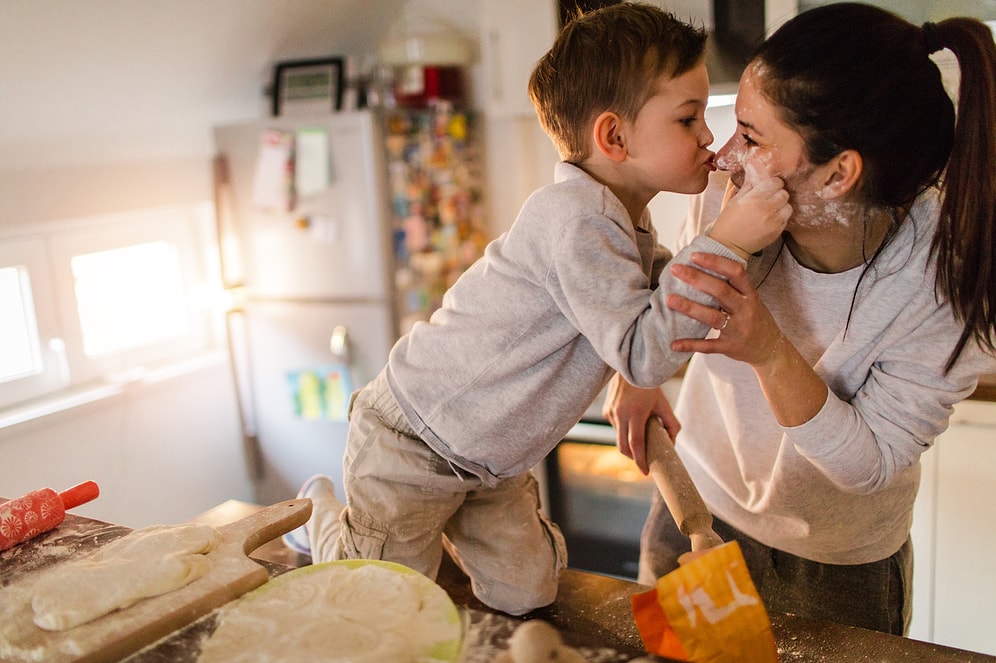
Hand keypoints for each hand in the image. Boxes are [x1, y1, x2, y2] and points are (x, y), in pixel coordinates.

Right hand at [603, 373, 679, 474]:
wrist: (631, 368)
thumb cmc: (651, 387)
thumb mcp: (664, 405)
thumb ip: (672, 425)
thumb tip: (672, 445)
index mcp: (635, 413)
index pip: (635, 444)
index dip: (640, 461)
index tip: (645, 472)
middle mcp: (620, 414)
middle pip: (623, 447)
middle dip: (633, 457)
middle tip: (643, 461)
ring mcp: (611, 413)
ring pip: (619, 437)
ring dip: (629, 442)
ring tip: (640, 435)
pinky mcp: (606, 411)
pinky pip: (615, 427)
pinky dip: (624, 430)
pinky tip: (632, 420)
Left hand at [665, 252, 785, 366]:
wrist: (772, 349)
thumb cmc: (755, 319)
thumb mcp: (750, 299)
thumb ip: (732, 286)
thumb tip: (702, 266)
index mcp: (750, 295)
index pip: (736, 273)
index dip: (716, 262)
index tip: (694, 255)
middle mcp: (745, 310)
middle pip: (721, 291)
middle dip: (697, 278)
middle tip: (675, 269)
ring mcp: (738, 330)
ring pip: (712, 317)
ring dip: (690, 308)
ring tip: (670, 299)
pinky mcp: (730, 348)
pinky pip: (708, 346)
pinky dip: (690, 345)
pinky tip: (674, 343)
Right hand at [708, 175, 790, 257]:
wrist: (728, 246)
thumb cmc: (727, 223)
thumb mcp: (734, 201)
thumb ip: (747, 187)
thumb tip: (754, 175)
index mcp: (754, 198)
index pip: (775, 182)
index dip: (772, 184)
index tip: (768, 187)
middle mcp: (767, 209)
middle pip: (784, 194)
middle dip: (777, 194)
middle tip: (769, 199)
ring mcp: (773, 221)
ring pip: (788, 206)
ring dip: (781, 207)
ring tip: (771, 210)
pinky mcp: (777, 232)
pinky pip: (786, 219)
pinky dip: (780, 218)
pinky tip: (770, 220)